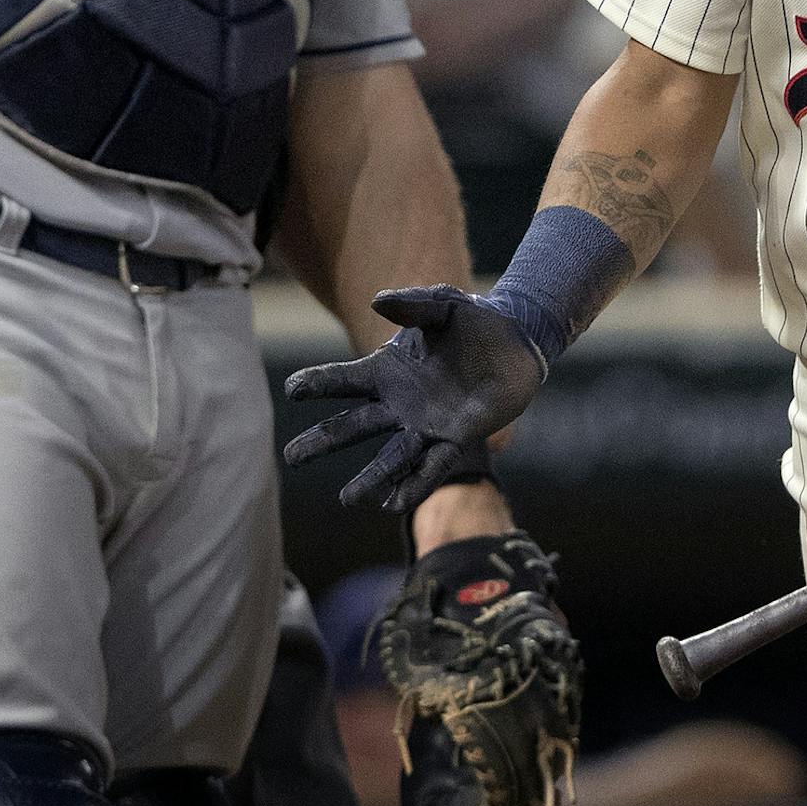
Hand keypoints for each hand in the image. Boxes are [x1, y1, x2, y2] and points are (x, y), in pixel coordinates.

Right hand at [283, 286, 545, 512]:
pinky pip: (431, 468)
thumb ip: (412, 304)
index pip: (342, 380)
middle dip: (322, 441)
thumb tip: (377, 301)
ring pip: (390, 457)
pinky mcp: (455, 439)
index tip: (291, 389)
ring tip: (346, 500)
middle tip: (291, 457)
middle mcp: (399, 403)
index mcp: (387, 371)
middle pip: (353, 426)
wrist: (516, 343)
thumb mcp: (442, 306)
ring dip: (369, 478)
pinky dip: (414, 485)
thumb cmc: (473, 321)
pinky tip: (393, 504)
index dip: (316, 383)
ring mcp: (425, 425)